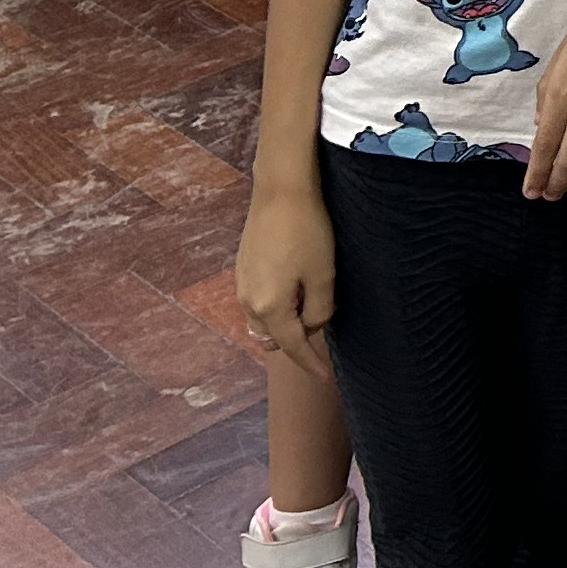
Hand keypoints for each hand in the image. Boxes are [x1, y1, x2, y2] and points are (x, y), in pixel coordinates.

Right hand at [237, 188, 339, 383]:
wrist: (280, 190)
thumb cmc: (307, 230)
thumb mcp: (323, 274)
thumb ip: (319, 309)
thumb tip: (314, 326)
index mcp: (269, 308)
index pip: (292, 346)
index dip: (310, 363)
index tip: (324, 377)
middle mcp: (248, 301)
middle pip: (274, 337)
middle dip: (297, 340)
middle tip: (324, 325)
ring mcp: (242, 284)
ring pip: (263, 321)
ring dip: (285, 322)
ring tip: (312, 305)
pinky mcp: (243, 268)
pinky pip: (258, 302)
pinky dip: (276, 306)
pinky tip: (296, 286)